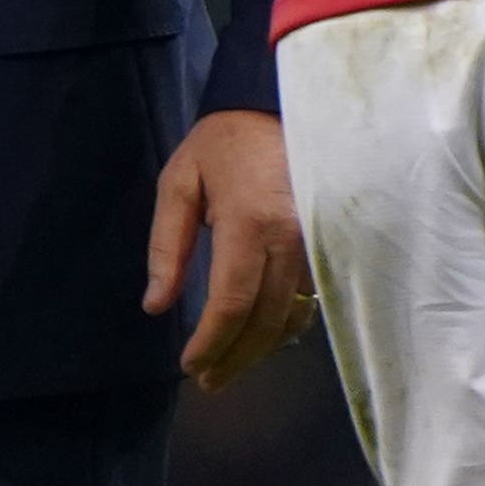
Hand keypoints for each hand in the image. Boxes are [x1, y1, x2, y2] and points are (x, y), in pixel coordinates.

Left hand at [144, 108, 311, 390]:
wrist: (282, 104)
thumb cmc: (223, 142)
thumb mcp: (179, 182)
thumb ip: (166, 246)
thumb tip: (156, 305)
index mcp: (249, 224)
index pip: (231, 305)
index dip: (210, 344)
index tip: (189, 366)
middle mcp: (290, 241)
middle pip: (264, 322)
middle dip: (234, 358)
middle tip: (207, 381)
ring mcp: (316, 243)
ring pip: (291, 316)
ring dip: (260, 349)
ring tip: (229, 367)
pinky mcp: (329, 243)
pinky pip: (309, 298)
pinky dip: (286, 326)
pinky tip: (264, 338)